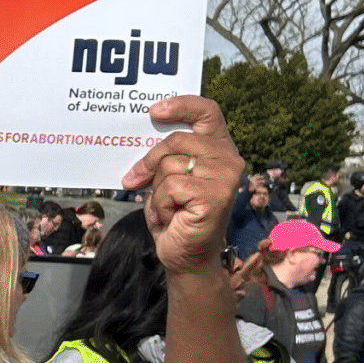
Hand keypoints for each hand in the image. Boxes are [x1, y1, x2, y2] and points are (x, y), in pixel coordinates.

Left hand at [119, 95, 240, 275]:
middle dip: (150, 161)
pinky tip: (170, 216)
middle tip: (135, 179)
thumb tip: (139, 140)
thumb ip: (166, 157)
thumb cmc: (176, 216)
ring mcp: (224, 177)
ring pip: (169, 165)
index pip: (207, 112)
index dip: (182, 105)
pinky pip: (170, 186)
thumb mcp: (169, 178)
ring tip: (167, 206)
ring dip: (157, 189)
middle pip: (176, 140)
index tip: (154, 111)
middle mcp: (228, 159)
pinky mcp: (215, 195)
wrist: (186, 257)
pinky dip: (160, 204)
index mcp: (219, 149)